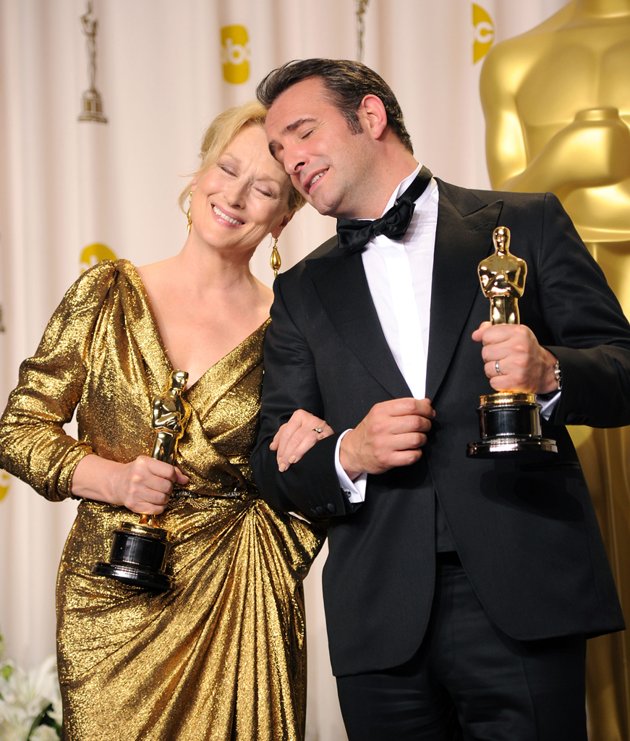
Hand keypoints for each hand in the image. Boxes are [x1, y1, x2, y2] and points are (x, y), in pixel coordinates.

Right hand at [71, 453, 188, 514]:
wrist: (116, 483)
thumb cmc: (137, 472)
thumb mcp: (151, 465)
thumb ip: (170, 470)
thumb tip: (185, 480)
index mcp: (143, 463)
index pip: (169, 472)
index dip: (175, 476)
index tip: (174, 478)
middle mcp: (138, 477)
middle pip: (167, 486)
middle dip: (169, 488)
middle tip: (164, 486)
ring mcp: (135, 492)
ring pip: (163, 499)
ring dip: (165, 498)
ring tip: (160, 494)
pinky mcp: (133, 505)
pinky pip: (156, 509)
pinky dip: (160, 507)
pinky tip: (155, 501)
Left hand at [270, 409, 333, 471]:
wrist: (340, 448)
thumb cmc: (316, 443)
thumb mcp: (298, 437)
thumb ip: (285, 438)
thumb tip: (272, 447)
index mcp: (300, 416)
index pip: (285, 430)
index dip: (279, 444)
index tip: (277, 457)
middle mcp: (309, 418)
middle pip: (291, 434)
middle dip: (284, 452)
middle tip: (281, 465)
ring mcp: (318, 424)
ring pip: (299, 438)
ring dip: (290, 453)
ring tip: (287, 464)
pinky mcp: (326, 432)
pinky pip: (310, 440)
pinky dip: (300, 450)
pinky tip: (295, 459)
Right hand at [340, 397, 434, 478]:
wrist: (353, 451)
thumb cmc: (371, 431)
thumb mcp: (380, 413)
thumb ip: (402, 407)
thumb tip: (426, 403)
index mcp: (380, 411)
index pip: (410, 405)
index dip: (425, 408)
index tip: (429, 412)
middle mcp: (381, 426)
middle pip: (416, 422)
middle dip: (426, 424)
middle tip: (425, 426)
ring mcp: (384, 444)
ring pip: (417, 439)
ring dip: (423, 439)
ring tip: (418, 439)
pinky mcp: (387, 459)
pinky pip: (412, 456)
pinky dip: (417, 453)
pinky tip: (412, 450)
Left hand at [472, 321, 558, 393]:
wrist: (545, 371)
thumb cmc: (527, 352)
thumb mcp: (514, 334)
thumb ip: (493, 330)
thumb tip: (476, 335)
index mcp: (518, 332)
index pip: (487, 335)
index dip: (490, 341)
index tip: (499, 344)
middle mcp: (519, 347)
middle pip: (485, 352)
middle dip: (492, 357)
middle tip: (504, 357)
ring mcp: (517, 365)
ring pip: (487, 368)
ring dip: (494, 370)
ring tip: (507, 368)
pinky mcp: (515, 380)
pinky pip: (493, 382)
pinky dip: (498, 382)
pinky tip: (508, 377)